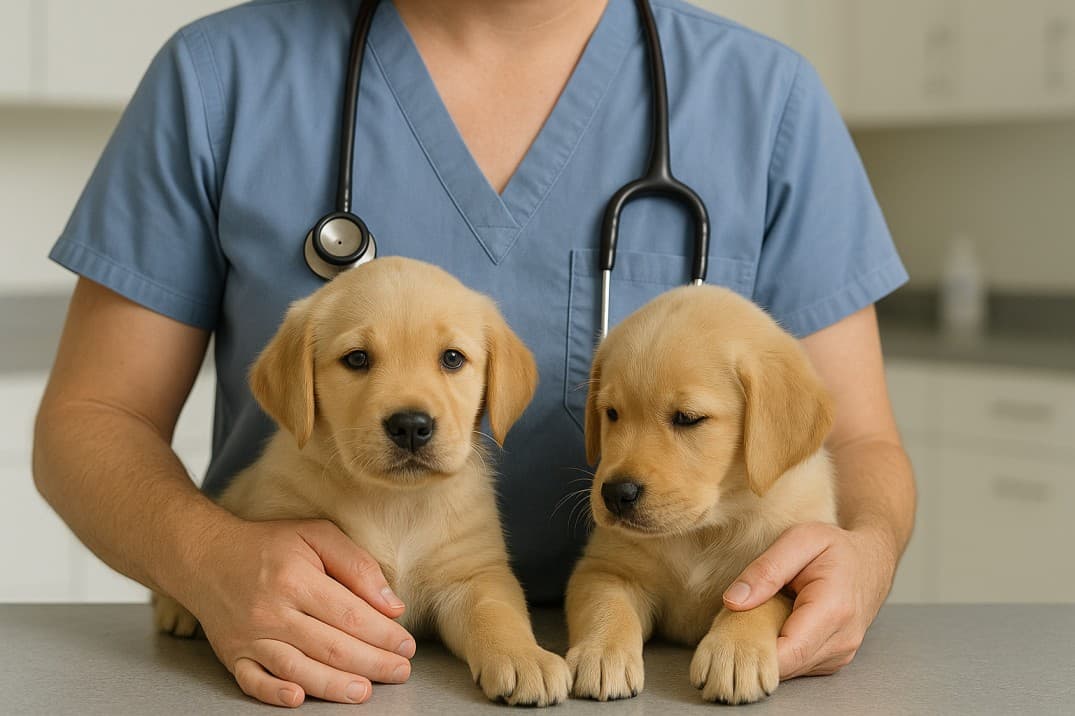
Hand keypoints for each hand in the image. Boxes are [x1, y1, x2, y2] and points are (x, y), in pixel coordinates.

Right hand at [178, 519, 415, 706]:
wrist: (206, 556)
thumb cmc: (270, 544)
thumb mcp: (317, 534)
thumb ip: (357, 565)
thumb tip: (391, 605)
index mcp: (296, 578)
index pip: (350, 615)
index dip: (383, 634)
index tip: (407, 645)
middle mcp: (272, 610)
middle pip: (330, 646)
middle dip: (372, 663)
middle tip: (400, 672)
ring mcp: (249, 636)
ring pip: (297, 668)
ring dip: (334, 686)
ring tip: (365, 693)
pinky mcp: (232, 655)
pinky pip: (253, 681)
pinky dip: (274, 694)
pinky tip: (299, 699)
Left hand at [721, 522, 895, 678]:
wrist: (871, 560)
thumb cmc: (834, 547)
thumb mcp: (799, 540)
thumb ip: (765, 570)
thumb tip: (733, 602)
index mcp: (833, 610)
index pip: (788, 653)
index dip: (754, 653)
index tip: (728, 638)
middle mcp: (842, 640)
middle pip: (786, 667)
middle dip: (754, 652)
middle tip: (732, 625)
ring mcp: (841, 654)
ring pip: (791, 670)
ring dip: (767, 652)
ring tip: (755, 621)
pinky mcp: (834, 659)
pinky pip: (799, 665)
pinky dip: (780, 651)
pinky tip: (773, 627)